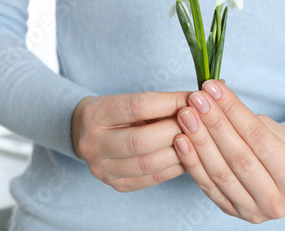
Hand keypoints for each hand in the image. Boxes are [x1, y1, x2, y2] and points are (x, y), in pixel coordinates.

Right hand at [72, 91, 190, 191]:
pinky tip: (190, 156)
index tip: (191, 100)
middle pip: (140, 140)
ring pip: (148, 164)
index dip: (169, 103)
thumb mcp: (129, 100)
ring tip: (196, 139)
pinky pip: (153, 178)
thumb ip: (158, 102)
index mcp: (96, 115)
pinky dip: (175, 167)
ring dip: (179, 151)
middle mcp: (94, 144)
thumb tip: (194, 100)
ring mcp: (104, 169)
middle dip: (174, 130)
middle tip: (196, 122)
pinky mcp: (118, 184)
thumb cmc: (117, 113)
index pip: (137, 107)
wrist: (87, 134)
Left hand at [173, 80, 284, 223]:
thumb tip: (213, 97)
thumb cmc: (280, 146)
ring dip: (199, 141)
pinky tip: (180, 140)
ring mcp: (253, 211)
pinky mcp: (231, 211)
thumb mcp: (275, 130)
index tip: (213, 88)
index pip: (258, 137)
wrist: (284, 177)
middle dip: (214, 124)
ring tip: (185, 115)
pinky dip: (191, 162)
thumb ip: (247, 120)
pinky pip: (207, 186)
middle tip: (196, 99)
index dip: (233, 110)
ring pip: (220, 172)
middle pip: (239, 157)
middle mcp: (277, 200)